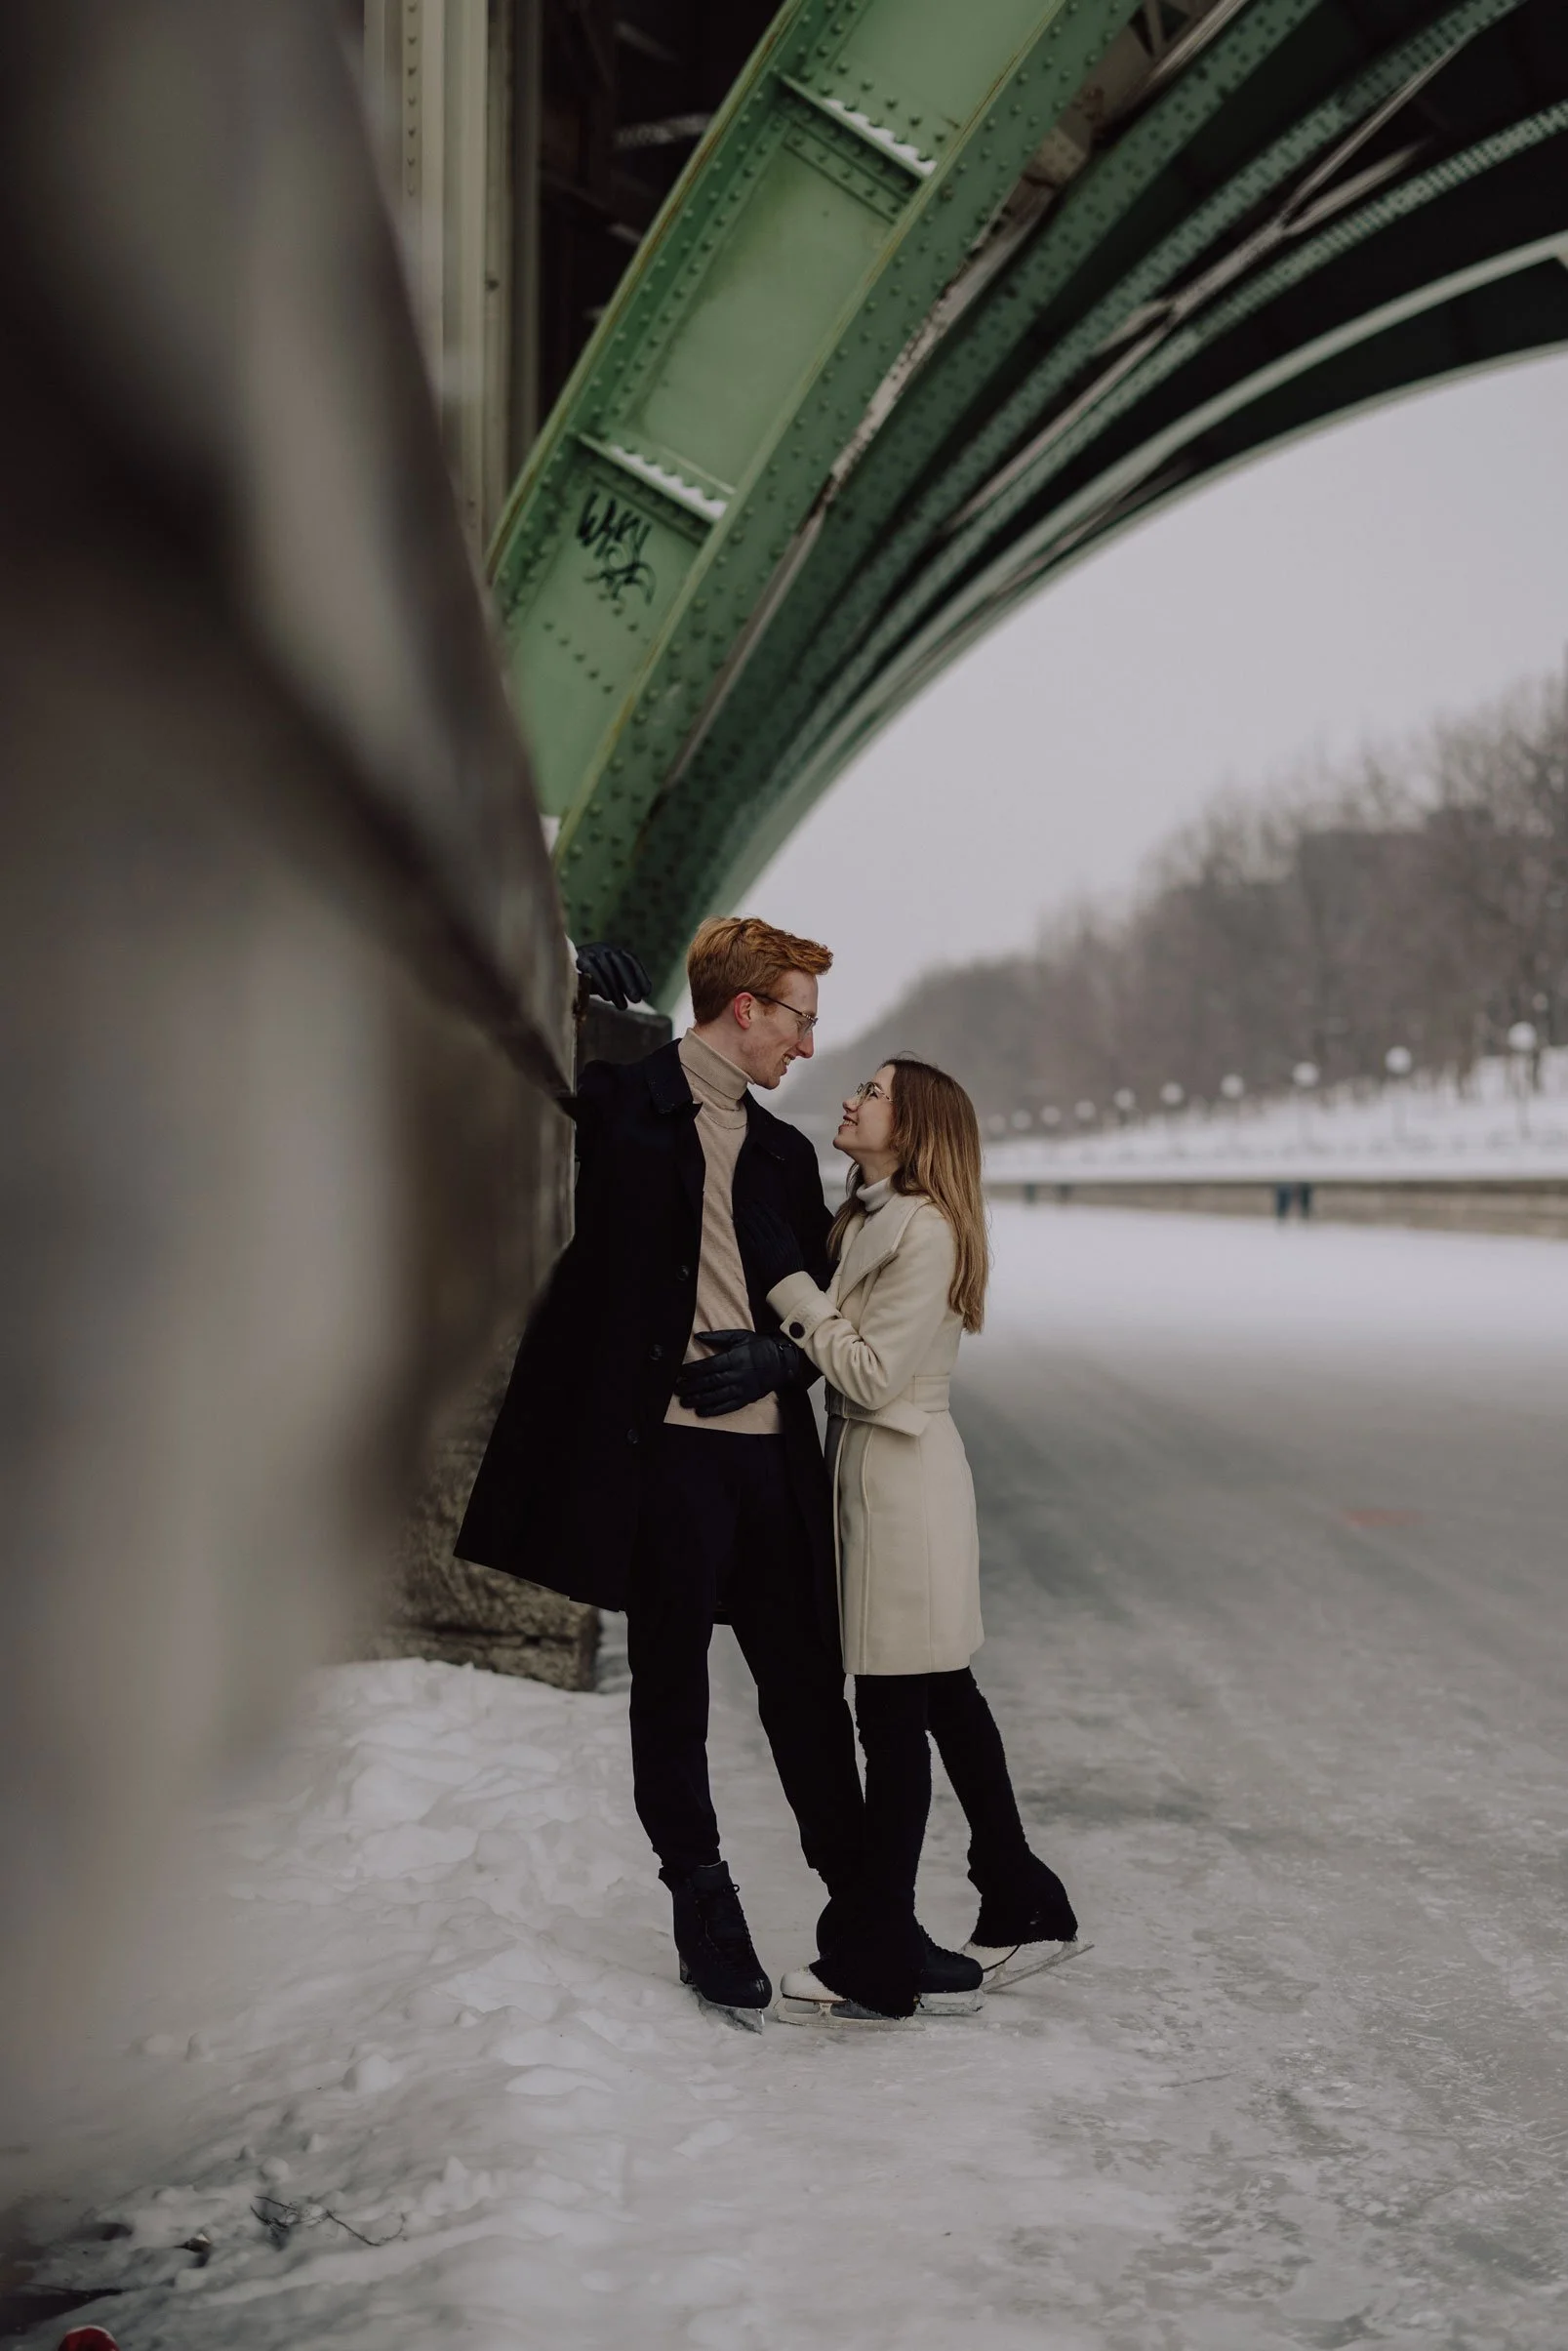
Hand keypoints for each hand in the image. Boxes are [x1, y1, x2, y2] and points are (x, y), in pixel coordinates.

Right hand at [575, 942, 650, 1010]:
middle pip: (620, 962)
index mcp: (613, 950)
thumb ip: (622, 983)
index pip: (631, 960)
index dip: (640, 975)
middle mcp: (603, 948)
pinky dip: (601, 984)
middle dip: (630, 982)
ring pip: (606, 968)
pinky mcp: (578, 959)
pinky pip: (592, 970)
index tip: (647, 992)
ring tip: (623, 1006)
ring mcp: (590, 951)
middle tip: (637, 1000)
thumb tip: (642, 993)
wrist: (560, 969)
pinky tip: (607, 998)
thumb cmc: (590, 978)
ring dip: (616, 989)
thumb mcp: (608, 980)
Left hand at [674, 1331, 807, 1416]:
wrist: (782, 1362)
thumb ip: (718, 1337)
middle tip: (677, 1389)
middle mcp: (737, 1374)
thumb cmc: (759, 1346)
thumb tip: (698, 1336)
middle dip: (691, 1386)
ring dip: (698, 1400)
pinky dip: (713, 1410)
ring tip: (684, 1402)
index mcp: (734, 1358)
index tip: (680, 1373)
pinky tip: (701, 1412)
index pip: (708, 1365)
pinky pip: (728, 1406)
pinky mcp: (746, 1399)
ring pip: (716, 1396)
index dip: (692, 1370)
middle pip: (710, 1382)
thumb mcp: (740, 1336)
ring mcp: (742, 1388)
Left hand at [735, 1198, 804, 1290]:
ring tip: (741, 1209)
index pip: (773, 1218)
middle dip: (754, 1209)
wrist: (787, 1282)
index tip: (759, 1201)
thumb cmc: (792, 1266)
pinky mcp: (757, 1253)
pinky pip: (748, 1238)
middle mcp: (775, 1238)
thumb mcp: (795, 1247)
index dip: (765, 1208)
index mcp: (785, 1236)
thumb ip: (789, 1234)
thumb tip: (785, 1220)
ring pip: (754, 1227)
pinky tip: (738, 1222)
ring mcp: (766, 1245)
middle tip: (747, 1201)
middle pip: (762, 1220)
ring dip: (747, 1216)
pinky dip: (742, 1228)